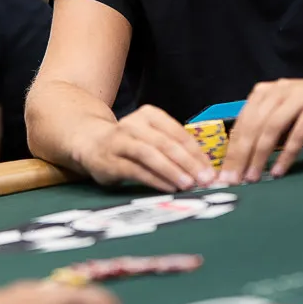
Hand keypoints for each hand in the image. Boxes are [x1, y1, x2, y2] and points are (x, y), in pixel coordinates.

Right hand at [78, 105, 215, 192]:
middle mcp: (133, 124)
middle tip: (205, 180)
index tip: (211, 170)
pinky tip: (169, 188)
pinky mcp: (110, 161)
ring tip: (189, 185)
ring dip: (172, 170)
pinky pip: (136, 170)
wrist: (91, 143)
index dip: (196, 153)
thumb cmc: (131, 143)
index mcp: (149, 115)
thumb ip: (174, 149)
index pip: (178, 133)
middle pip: (165, 143)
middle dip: (188, 163)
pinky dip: (155, 180)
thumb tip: (205, 170)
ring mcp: (120, 141)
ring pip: (150, 154)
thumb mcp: (152, 138)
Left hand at [221, 73, 302, 184]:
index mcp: (263, 93)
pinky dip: (286, 154)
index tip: (224, 174)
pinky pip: (298, 133)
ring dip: (260, 156)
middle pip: (253, 126)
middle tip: (234, 180)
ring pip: (272, 128)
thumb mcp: (281, 114)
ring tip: (253, 178)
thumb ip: (264, 130)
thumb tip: (241, 160)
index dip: (231, 150)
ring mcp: (297, 97)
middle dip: (241, 156)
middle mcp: (277, 91)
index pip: (241, 124)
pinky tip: (279, 170)